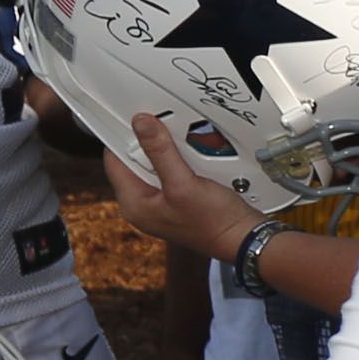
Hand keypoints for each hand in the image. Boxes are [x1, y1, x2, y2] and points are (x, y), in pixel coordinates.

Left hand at [107, 112, 265, 265]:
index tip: (140, 121)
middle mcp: (144, 204)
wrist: (244, 238)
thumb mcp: (184, 183)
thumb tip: (140, 124)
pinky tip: (196, 161)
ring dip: (170, 151)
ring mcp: (162, 202)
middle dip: (152, 144)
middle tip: (169, 135)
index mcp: (135, 204)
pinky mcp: (178, 198)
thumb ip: (160, 152)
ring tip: (187, 151)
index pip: (114, 161)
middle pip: (135, 160)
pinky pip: (173, 171)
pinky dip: (182, 161)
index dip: (125, 138)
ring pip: (156, 164)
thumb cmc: (214, 222)